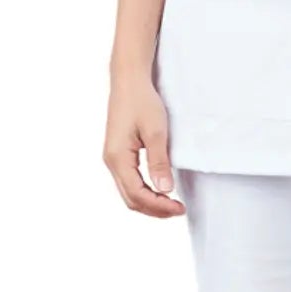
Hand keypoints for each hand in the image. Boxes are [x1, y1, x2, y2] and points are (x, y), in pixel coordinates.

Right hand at [103, 72, 185, 216]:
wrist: (129, 81)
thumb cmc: (142, 101)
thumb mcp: (156, 132)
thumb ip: (159, 162)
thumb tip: (165, 189)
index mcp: (117, 158)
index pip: (137, 194)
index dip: (159, 206)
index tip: (179, 208)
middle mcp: (111, 162)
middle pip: (130, 199)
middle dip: (154, 209)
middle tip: (178, 210)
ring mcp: (113, 158)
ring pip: (128, 192)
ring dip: (149, 202)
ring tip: (171, 204)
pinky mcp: (118, 154)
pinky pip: (129, 181)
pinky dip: (144, 191)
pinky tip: (159, 190)